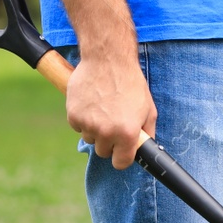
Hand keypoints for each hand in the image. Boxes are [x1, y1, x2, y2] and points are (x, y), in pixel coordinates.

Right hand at [66, 52, 156, 169]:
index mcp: (127, 133)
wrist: (107, 58)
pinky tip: (91, 102)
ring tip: (102, 107)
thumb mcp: (148, 107)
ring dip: (95, 129)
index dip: (122, 157)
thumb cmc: (130, 81)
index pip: (121, 163)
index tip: (121, 150)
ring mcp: (89, 124)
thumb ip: (147, 131)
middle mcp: (107, 132)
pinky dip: (83, 118)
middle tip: (112, 122)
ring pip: (90, 139)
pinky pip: (78, 126)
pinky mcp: (73, 115)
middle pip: (104, 152)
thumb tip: (145, 147)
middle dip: (109, 141)